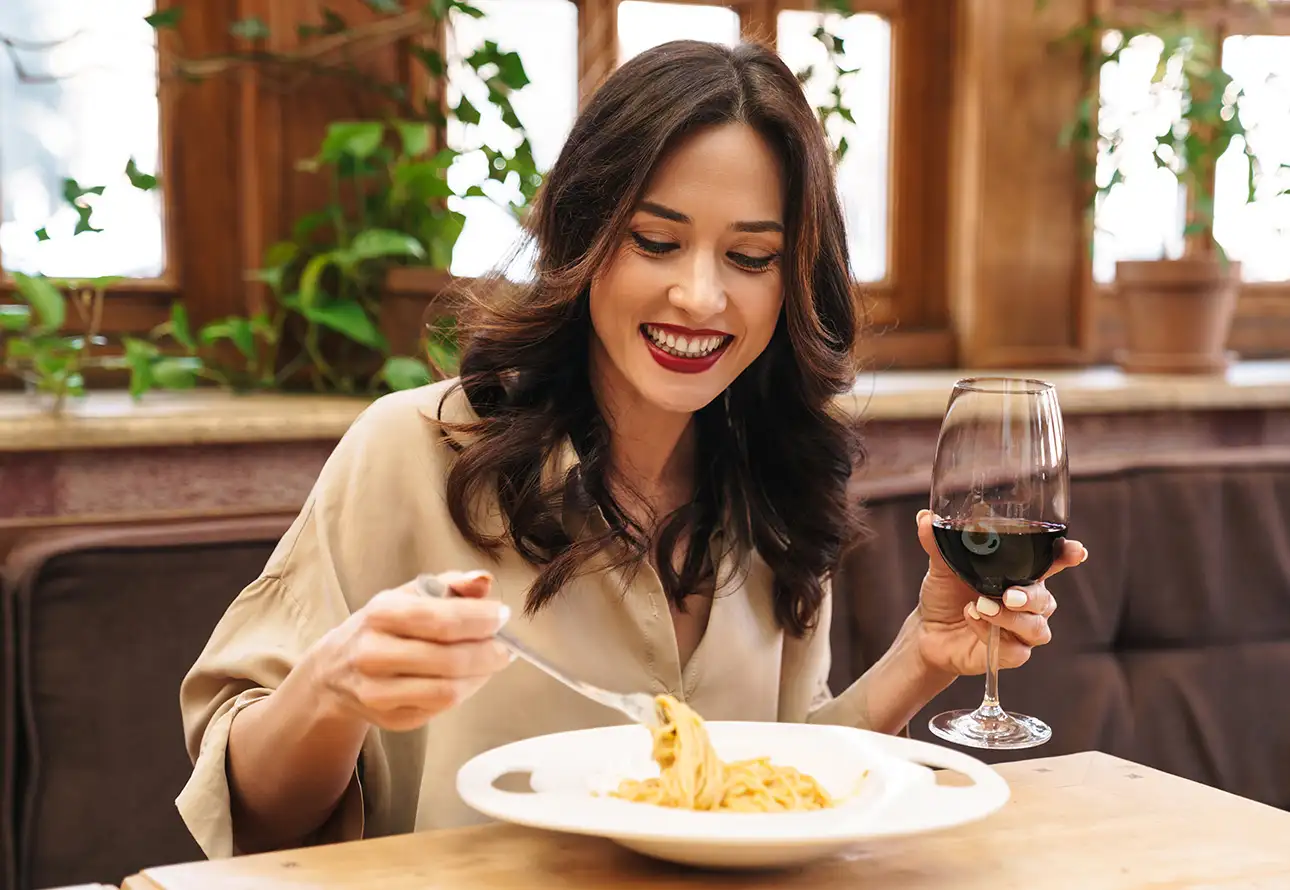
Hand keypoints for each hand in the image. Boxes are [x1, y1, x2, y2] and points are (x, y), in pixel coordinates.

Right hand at [305, 570, 511, 732]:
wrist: (336, 669)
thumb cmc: (384, 626)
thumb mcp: (410, 594)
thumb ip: (451, 585)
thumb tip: (484, 581)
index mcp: (380, 614)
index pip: (442, 620)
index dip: (481, 620)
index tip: (502, 616)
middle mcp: (373, 655)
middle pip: (450, 660)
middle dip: (488, 653)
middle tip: (505, 647)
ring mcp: (378, 692)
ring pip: (448, 691)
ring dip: (480, 676)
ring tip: (490, 662)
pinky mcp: (389, 720)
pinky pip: (440, 710)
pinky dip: (464, 692)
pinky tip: (468, 678)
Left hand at [912, 510, 1087, 677]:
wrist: (928, 632)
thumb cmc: (945, 594)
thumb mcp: (940, 567)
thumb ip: (937, 544)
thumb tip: (925, 517)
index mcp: (1020, 573)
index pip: (1053, 562)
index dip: (1068, 556)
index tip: (1076, 551)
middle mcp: (1027, 601)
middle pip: (1046, 598)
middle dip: (1031, 595)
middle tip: (1009, 594)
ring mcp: (1022, 629)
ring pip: (1037, 627)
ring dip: (1012, 618)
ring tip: (982, 607)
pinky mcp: (1011, 654)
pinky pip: (1015, 649)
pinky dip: (992, 633)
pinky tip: (974, 620)